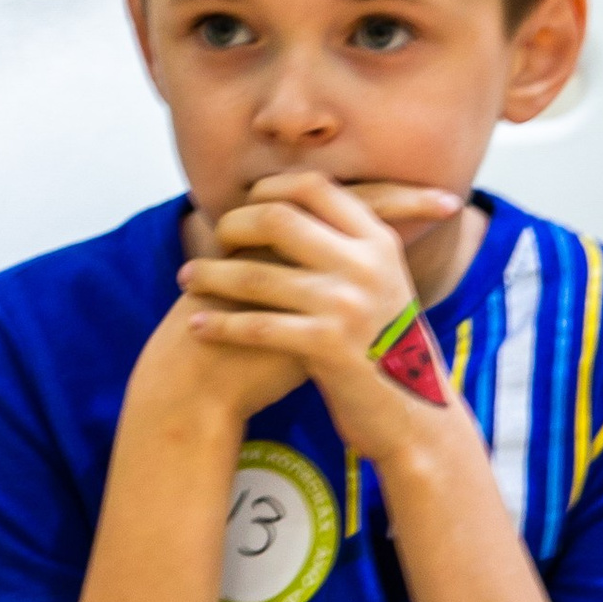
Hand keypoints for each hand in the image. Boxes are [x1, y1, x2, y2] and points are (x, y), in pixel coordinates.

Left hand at [175, 172, 464, 453]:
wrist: (415, 414)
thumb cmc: (384, 346)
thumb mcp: (382, 282)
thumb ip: (347, 246)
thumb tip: (291, 205)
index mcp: (378, 241)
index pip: (313, 188)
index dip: (269, 189)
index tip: (244, 203)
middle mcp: (365, 265)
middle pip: (277, 219)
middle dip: (233, 225)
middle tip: (214, 240)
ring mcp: (346, 305)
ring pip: (257, 274)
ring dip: (211, 275)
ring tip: (186, 279)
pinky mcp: (327, 346)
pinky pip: (257, 326)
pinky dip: (220, 325)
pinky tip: (197, 326)